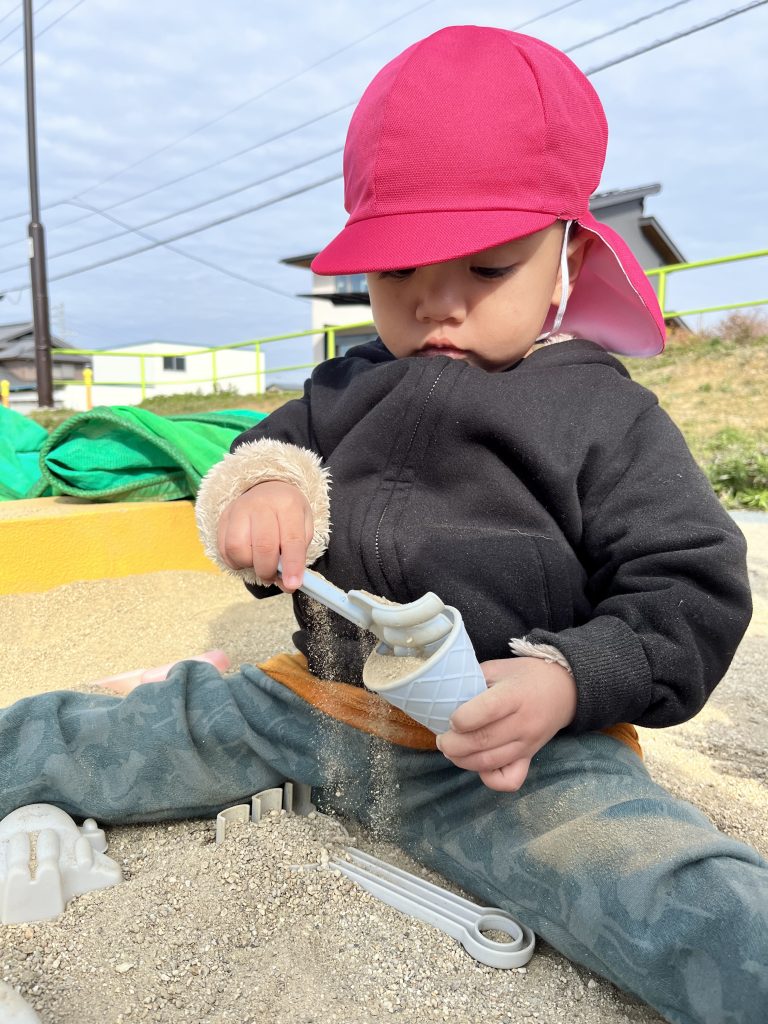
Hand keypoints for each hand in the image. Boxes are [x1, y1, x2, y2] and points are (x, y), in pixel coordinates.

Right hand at [216, 480, 312, 590]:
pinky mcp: (223, 519)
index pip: (291, 539)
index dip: (292, 565)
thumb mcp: (304, 526)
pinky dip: (235, 562)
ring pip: (238, 548)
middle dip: (268, 570)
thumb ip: (299, 555)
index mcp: (287, 504)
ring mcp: (239, 510)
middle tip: (272, 577)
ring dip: (249, 565)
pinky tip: (246, 558)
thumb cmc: (288, 514)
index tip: (292, 584)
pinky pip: (224, 549)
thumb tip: (288, 583)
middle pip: (262, 546)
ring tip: (258, 563)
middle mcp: (261, 504)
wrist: (267, 490)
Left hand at [435, 657, 576, 791]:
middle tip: (441, 740)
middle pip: (484, 741)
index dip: (462, 718)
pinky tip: (478, 765)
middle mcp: (524, 722)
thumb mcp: (499, 668)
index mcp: (515, 694)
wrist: (564, 690)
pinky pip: (510, 780)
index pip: (487, 710)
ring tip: (451, 751)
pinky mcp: (530, 758)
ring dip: (463, 761)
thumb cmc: (525, 676)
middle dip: (453, 744)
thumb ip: (473, 680)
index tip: (449, 718)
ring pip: (490, 762)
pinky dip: (490, 779)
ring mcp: (528, 744)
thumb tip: (443, 696)